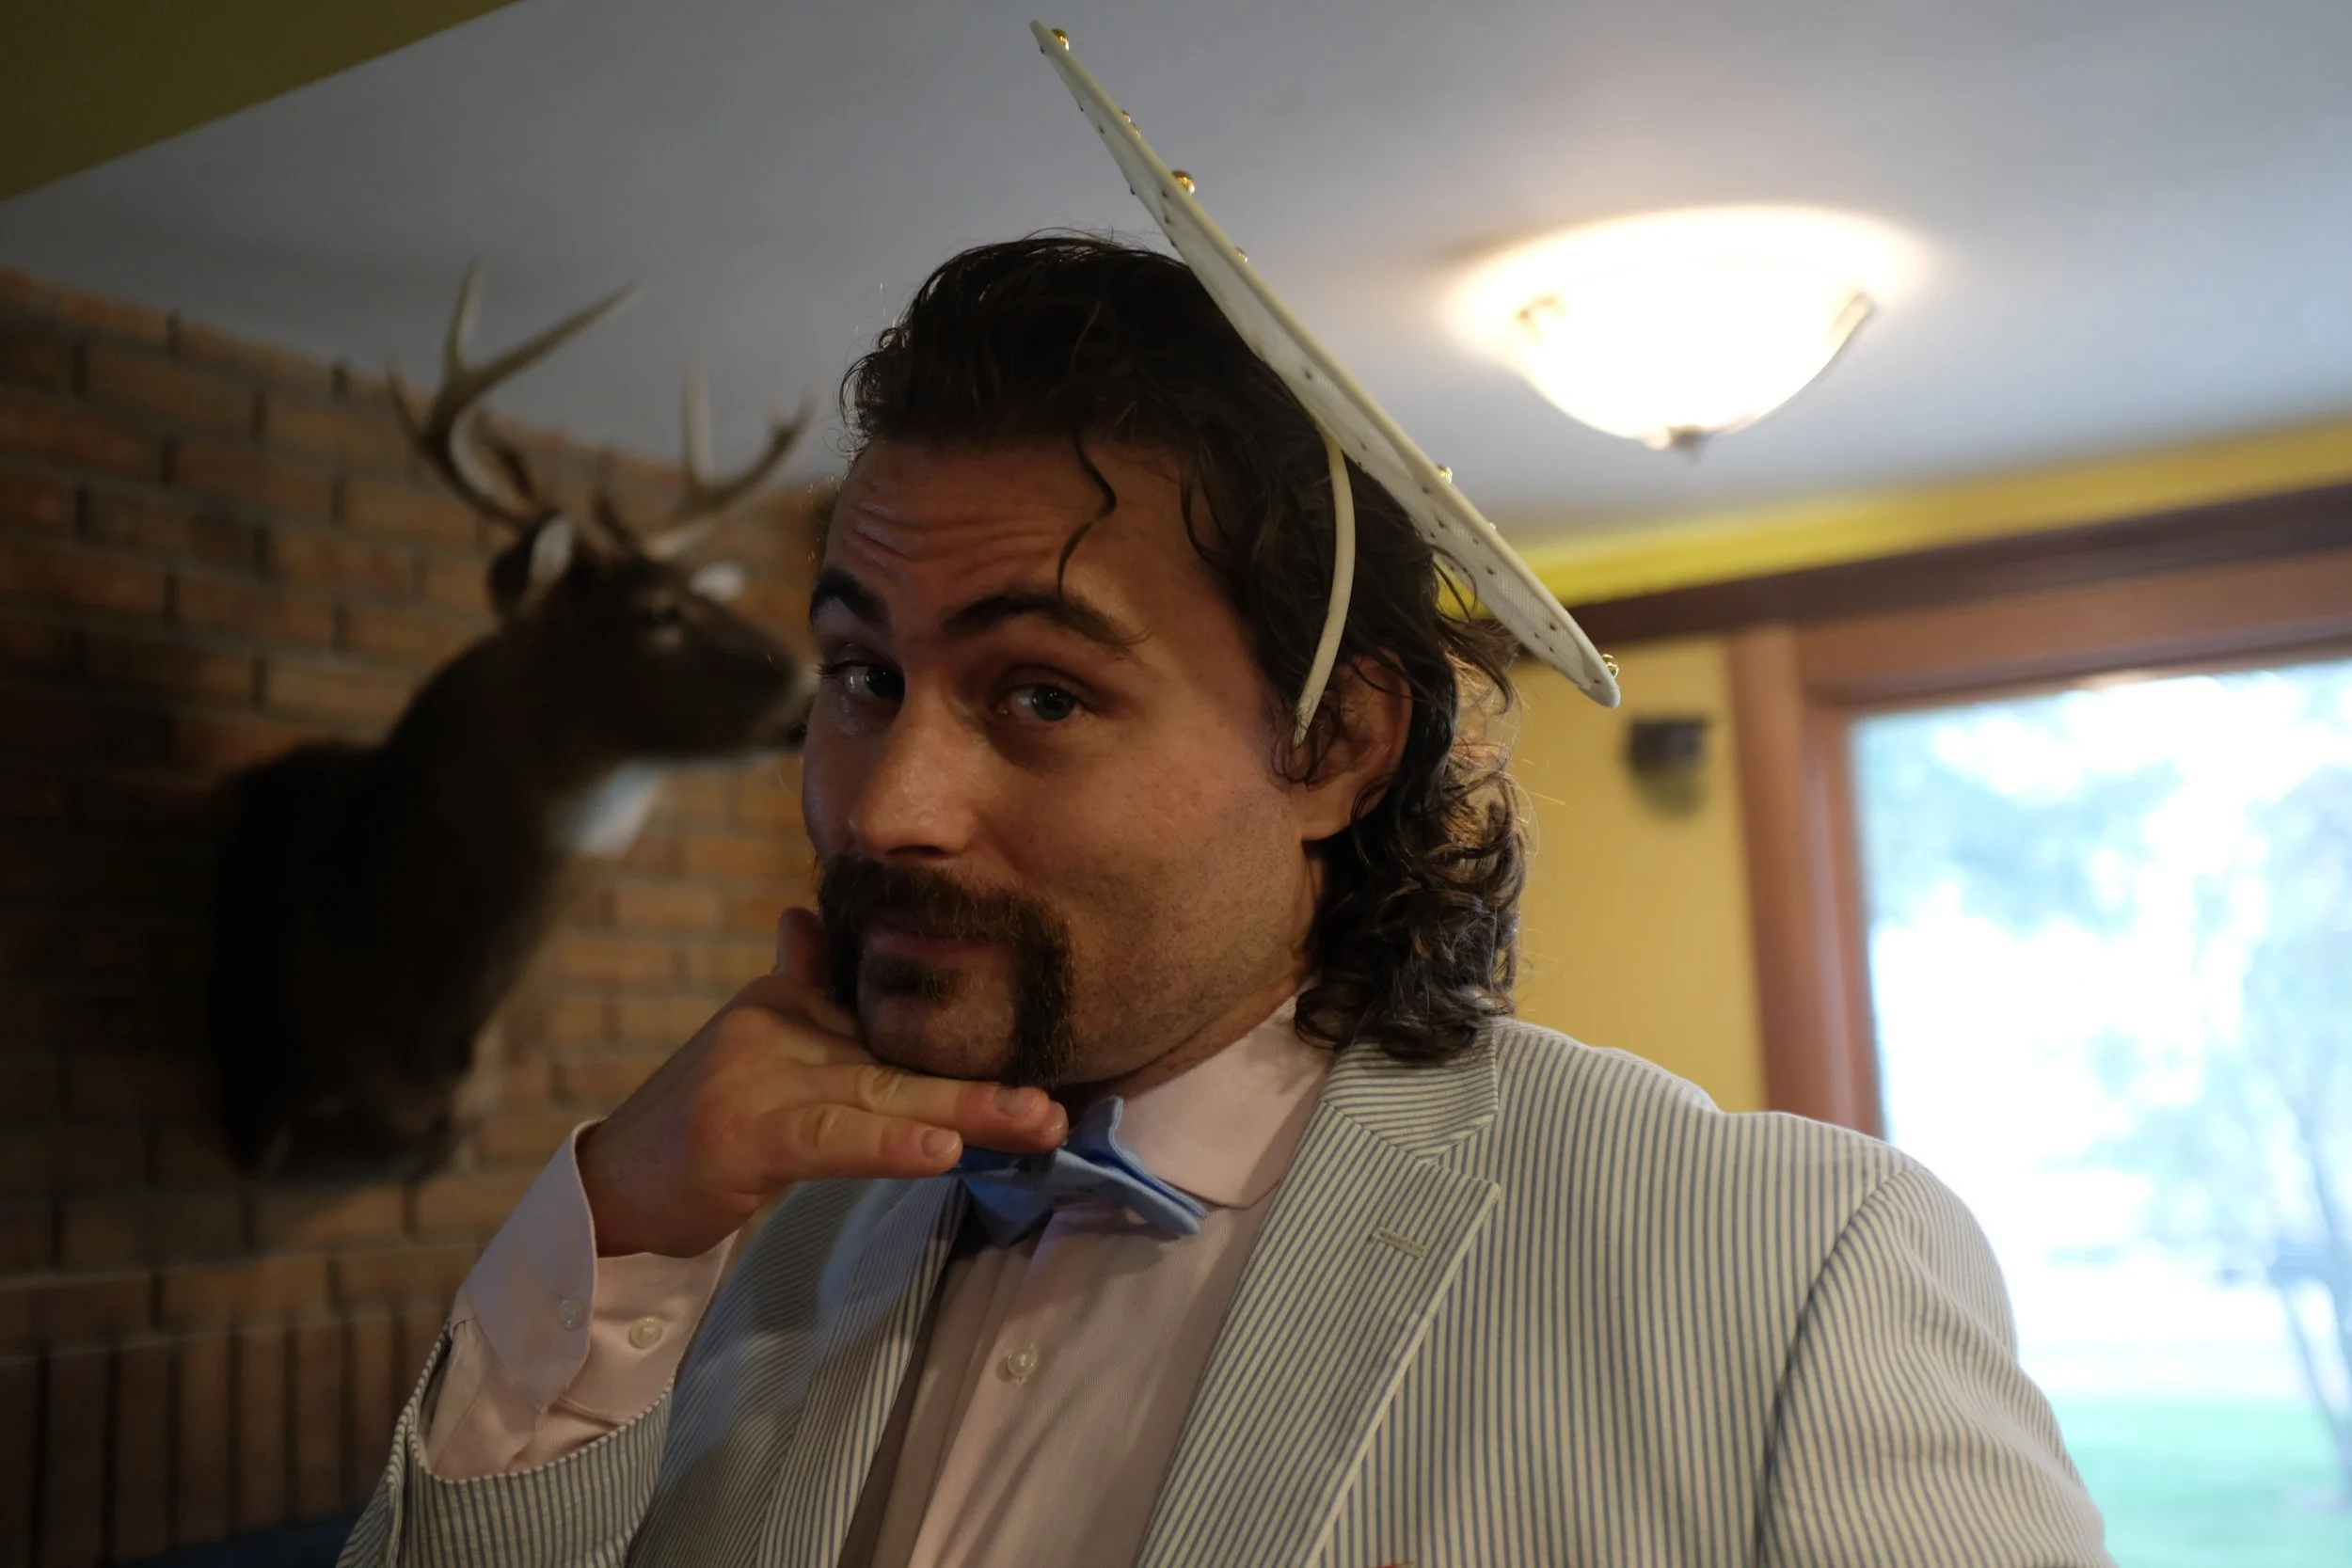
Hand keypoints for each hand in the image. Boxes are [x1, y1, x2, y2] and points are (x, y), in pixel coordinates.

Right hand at [577, 907, 1069, 1256]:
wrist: (608, 1185)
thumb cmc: (695, 1125)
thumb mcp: (751, 1047)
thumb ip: (794, 984)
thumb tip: (807, 919)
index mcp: (790, 1001)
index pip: (897, 1024)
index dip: (971, 1050)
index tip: (1044, 1066)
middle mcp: (778, 1027)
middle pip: (903, 1056)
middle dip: (987, 1082)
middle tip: (1058, 1105)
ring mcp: (757, 1079)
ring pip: (881, 1095)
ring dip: (965, 1112)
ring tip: (1034, 1122)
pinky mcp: (740, 1135)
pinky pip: (828, 1139)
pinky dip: (887, 1146)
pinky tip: (942, 1153)